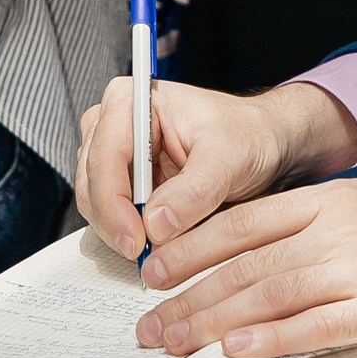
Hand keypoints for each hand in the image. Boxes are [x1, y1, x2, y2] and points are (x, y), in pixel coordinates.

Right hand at [75, 76, 356, 261]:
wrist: (263, 144)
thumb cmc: (248, 136)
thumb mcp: (231, 157)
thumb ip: (194, 190)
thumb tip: (155, 223)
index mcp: (133, 101)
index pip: (106, 157)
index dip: (114, 205)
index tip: (135, 242)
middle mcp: (114, 124)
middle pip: (93, 184)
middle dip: (118, 224)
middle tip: (148, 256)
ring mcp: (114, 155)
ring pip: (97, 205)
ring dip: (124, 232)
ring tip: (161, 249)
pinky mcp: (121, 183)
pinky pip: (112, 217)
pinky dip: (130, 234)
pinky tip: (157, 243)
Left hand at [132, 163, 356, 357]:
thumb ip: (320, 225)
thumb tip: (259, 262)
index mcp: (334, 199)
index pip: (242, 223)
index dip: (191, 248)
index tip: (153, 272)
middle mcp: (340, 229)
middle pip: (244, 263)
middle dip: (187, 295)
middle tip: (147, 323)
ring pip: (269, 293)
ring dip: (212, 321)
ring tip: (172, 342)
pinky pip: (320, 326)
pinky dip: (274, 338)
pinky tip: (237, 349)